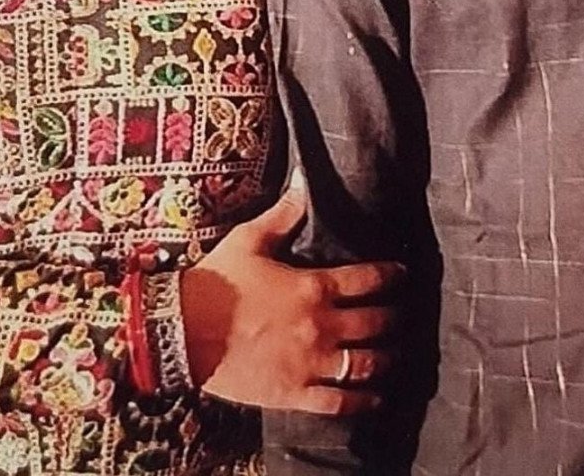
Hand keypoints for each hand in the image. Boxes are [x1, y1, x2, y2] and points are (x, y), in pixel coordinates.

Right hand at [181, 179, 401, 413]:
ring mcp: (310, 362)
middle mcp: (320, 325)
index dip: (390, 275)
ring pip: (365, 363)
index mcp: (312, 286)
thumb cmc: (217, 282)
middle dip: (393, 317)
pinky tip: (375, 397)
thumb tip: (303, 181)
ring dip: (386, 358)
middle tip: (401, 315)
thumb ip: (284, 213)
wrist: (182, 332)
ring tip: (395, 355)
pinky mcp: (295, 392)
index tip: (401, 274)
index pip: (367, 280)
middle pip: (375, 323)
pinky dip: (362, 400)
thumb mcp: (249, 239)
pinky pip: (339, 402)